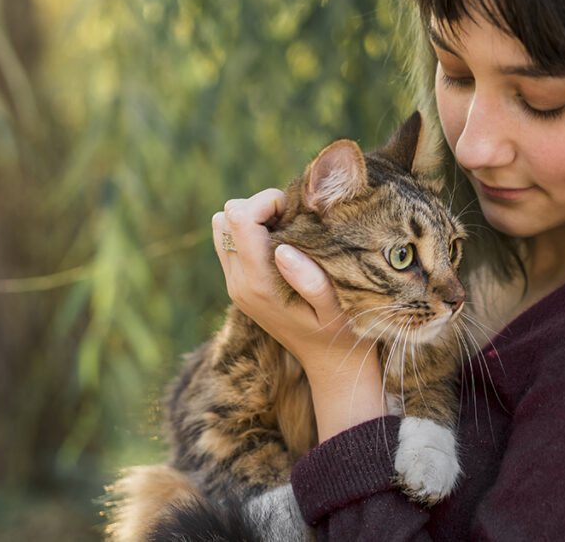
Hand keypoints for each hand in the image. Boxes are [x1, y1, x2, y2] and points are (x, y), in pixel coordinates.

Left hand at [211, 188, 385, 439]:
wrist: (329, 363)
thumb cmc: (342, 330)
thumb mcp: (336, 307)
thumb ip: (311, 280)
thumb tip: (281, 250)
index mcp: (259, 284)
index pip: (239, 218)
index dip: (268, 202)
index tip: (297, 213)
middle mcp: (239, 283)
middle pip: (226, 217)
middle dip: (260, 208)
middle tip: (294, 221)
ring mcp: (235, 285)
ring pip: (222, 227)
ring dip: (253, 220)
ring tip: (287, 231)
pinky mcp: (238, 286)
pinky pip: (229, 241)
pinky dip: (251, 233)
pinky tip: (282, 245)